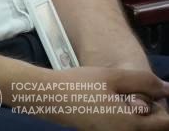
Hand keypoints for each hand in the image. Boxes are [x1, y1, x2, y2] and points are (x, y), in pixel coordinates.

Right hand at [17, 67, 168, 129]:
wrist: (46, 95)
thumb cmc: (79, 85)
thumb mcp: (114, 77)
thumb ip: (144, 82)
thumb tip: (166, 88)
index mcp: (131, 125)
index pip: (165, 123)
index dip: (163, 106)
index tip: (152, 92)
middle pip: (152, 127)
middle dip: (152, 111)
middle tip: (137, 91)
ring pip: (137, 127)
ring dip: (138, 113)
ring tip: (123, 95)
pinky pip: (123, 127)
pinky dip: (125, 116)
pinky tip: (111, 101)